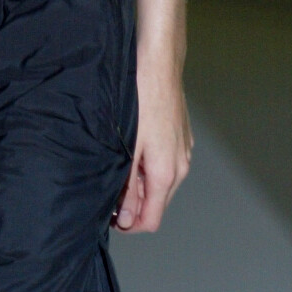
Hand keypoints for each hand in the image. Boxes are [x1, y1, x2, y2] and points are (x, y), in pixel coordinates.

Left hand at [113, 65, 192, 233]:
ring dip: (140, 186)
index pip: (151, 221)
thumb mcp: (127, 150)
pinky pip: (165, 167)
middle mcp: (180, 167)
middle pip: (157, 206)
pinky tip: (133, 152)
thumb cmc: (140, 100)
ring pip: (161, 185)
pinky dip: (148, 170)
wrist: (158, 66)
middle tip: (108, 190)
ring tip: (118, 167)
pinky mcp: (181, 140)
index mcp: (166, 173)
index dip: (128, 225)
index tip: (109, 215)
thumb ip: (128, 189)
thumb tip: (126, 219)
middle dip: (133, 206)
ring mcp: (184, 153)